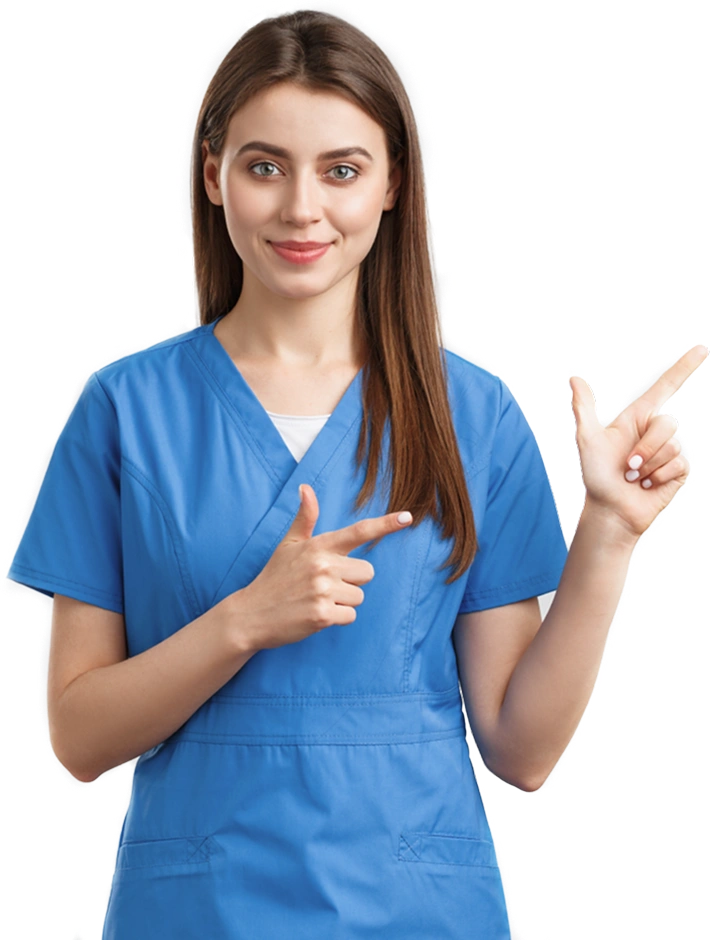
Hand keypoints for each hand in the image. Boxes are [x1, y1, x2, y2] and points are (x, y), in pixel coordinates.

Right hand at [227, 484, 412, 650]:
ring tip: (317, 600)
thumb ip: (304, 518)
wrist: (251, 614)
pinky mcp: (322, 615)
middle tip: (324, 585)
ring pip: (359, 596)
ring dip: (343, 602)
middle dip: (351, 580)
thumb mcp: (288, 544)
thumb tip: (306, 488)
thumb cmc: (274, 577)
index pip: (358, 531)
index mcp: (318, 546)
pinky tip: (316, 614)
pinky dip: (337, 618)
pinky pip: (350, 616)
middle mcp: (323, 565)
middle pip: (367, 572)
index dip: (385, 524)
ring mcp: (323, 590)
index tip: (407, 517)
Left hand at [569, 344, 707, 540]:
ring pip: (671, 446)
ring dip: (647, 466)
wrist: (611, 510)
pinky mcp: (678, 470)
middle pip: (666, 423)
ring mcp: (669, 450)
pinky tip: (647, 485)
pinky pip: (676, 464)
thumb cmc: (598, 476)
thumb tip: (573, 377)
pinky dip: (657, 477)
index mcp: (637, 418)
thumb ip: (584, 407)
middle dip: (644, 448)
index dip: (683, 367)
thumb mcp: (588, 439)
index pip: (664, 387)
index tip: (701, 348)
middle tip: (626, 467)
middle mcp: (655, 431)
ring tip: (634, 478)